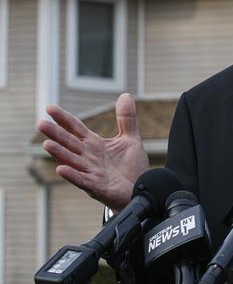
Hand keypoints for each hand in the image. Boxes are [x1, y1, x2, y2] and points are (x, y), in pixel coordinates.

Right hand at [37, 93, 149, 210]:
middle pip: (69, 143)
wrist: (141, 189)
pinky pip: (82, 180)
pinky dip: (72, 175)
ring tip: (46, 144)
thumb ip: (127, 118)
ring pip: (72, 161)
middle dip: (56, 134)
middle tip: (40, 123)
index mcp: (94, 144)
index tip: (49, 107)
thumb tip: (125, 94)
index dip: (64, 118)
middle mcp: (88, 157)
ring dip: (59, 153)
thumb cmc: (131, 167)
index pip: (76, 129)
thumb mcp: (131, 138)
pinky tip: (61, 169)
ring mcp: (91, 172)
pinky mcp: (97, 187)